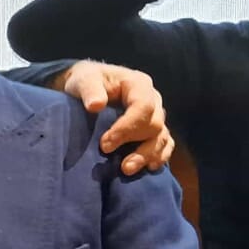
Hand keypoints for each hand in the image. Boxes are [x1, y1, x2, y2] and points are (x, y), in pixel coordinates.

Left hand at [58, 60, 172, 173]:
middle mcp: (153, 99)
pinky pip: (165, 144)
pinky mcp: (154, 130)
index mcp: (138, 84)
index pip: (143, 106)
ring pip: (161, 138)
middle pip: (154, 125)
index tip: (105, 144)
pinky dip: (159, 157)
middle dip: (135, 143)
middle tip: (109, 155)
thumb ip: (89, 90)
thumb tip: (95, 105)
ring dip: (147, 155)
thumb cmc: (87, 81)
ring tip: (127, 169)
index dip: (127, 127)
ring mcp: (156, 115)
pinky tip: (148, 168)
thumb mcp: (83, 79)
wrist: (89, 86)